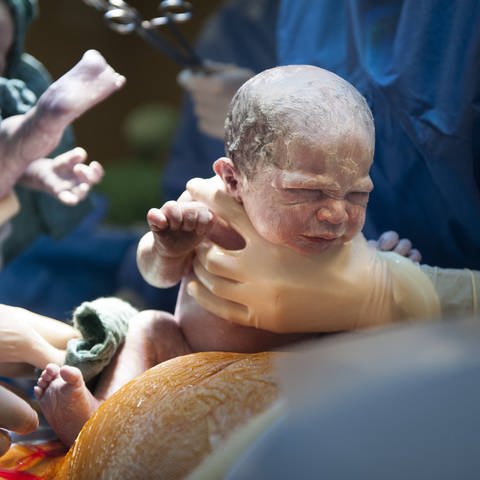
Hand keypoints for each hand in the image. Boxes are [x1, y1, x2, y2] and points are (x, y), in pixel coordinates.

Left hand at [18, 147, 103, 204]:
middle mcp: (82, 185)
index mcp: (86, 176)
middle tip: (77, 167)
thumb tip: (82, 153)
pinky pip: (69, 200)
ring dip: (83, 190)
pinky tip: (73, 200)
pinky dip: (71, 200)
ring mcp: (73, 192)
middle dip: (88, 175)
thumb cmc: (59, 167)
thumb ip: (72, 157)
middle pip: (91, 183)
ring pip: (82, 194)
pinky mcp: (62, 196)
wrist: (44, 174)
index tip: (93, 163)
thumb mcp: (65, 160)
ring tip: (83, 186)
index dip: (97, 170)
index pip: (97, 175)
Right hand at [147, 199, 213, 258]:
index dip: (202, 222)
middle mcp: (180, 205)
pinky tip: (163, 225)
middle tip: (187, 229)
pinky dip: (158, 219)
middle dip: (190, 223)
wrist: (175, 251)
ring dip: (176, 221)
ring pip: (172, 207)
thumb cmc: (192, 237)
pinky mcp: (154, 220)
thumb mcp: (203, 230)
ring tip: (176, 229)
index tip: (200, 231)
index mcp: (194, 205)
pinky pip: (153, 214)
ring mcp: (166, 212)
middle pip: (189, 208)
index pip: (203, 208)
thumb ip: (208, 221)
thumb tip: (211, 217)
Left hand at [177, 61, 254, 139]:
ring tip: (222, 104)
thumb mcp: (236, 73)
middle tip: (213, 89)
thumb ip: (215, 70)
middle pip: (194, 95)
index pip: (189, 82)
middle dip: (200, 90)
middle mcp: (212, 103)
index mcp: (217, 86)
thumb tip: (198, 68)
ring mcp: (213, 120)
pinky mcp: (215, 132)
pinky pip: (202, 124)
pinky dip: (208, 119)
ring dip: (205, 106)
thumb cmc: (253, 90)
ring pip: (198, 110)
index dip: (187, 78)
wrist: (269, 116)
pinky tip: (223, 116)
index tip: (187, 76)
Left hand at [185, 177, 439, 331]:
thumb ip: (301, 203)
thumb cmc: (350, 255)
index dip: (205, 195)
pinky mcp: (264, 318)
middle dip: (199, 236)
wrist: (368, 298)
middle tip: (194, 227)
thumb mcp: (326, 223)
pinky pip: (221, 309)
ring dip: (198, 264)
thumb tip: (288, 175)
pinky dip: (203, 295)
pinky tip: (194, 284)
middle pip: (211, 250)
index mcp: (274, 240)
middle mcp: (261, 268)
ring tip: (195, 254)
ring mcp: (260, 297)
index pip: (227, 210)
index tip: (191, 187)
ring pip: (212, 279)